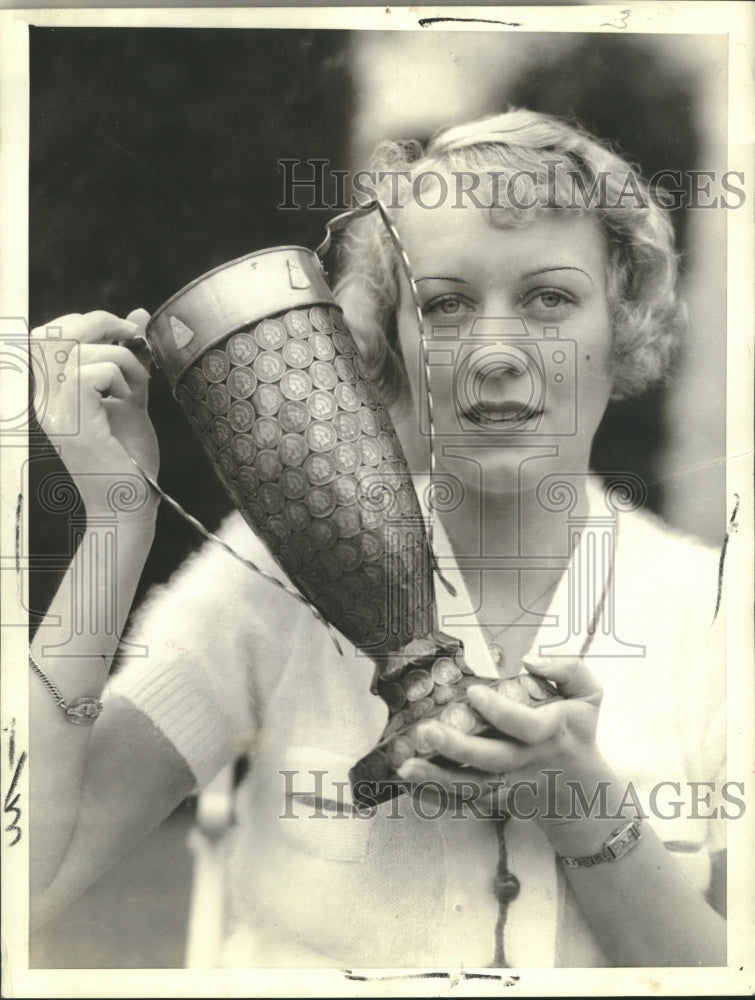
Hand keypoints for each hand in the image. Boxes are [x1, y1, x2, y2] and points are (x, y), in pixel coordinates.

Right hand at [32, 309, 159, 517]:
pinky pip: (90, 373)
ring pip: (79, 350)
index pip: (49, 335)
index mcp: (50, 394)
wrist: (129, 503)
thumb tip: (137, 314)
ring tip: (136, 385)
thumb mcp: (129, 394)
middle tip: (133, 337)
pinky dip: (118, 376)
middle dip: (102, 322)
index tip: (124, 332)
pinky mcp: (72, 422)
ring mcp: (54, 412)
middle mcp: (44, 401)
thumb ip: (129, 356)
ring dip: (120, 358)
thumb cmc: (129, 457)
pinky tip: (127, 398)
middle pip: (56, 333)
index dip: (87, 321)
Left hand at [397, 655, 604, 824]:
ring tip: (405, 766)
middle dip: (458, 747)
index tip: (473, 692)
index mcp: (552, 733)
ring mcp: (511, 787)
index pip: (526, 726)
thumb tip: (531, 659)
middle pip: (493, 760)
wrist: (583, 792)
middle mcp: (529, 763)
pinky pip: (463, 805)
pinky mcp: (496, 803)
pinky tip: (411, 786)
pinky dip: (436, 799)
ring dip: (437, 778)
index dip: (501, 711)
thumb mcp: (589, 695)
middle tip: (426, 731)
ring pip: (472, 788)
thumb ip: (568, 669)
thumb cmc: (577, 732)